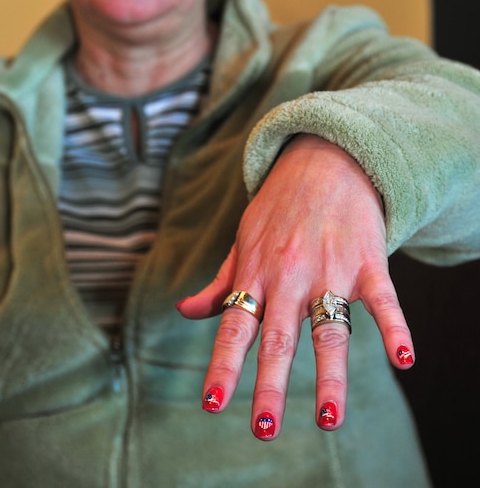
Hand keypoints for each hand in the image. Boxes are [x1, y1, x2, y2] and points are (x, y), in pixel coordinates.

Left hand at [176, 134, 413, 438]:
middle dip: (270, 385)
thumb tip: (183, 312)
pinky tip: (403, 358)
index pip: (235, 327)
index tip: (212, 405)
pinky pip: (382, 299)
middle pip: (279, 338)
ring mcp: (330, 268)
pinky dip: (394, 327)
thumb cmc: (278, 207)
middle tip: (263, 429)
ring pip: (330, 328)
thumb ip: (220, 283)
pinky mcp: (367, 261)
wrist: (322, 158)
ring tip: (329, 420)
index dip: (224, 366)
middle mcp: (289, 275)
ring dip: (330, 376)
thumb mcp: (242, 241)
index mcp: (256, 274)